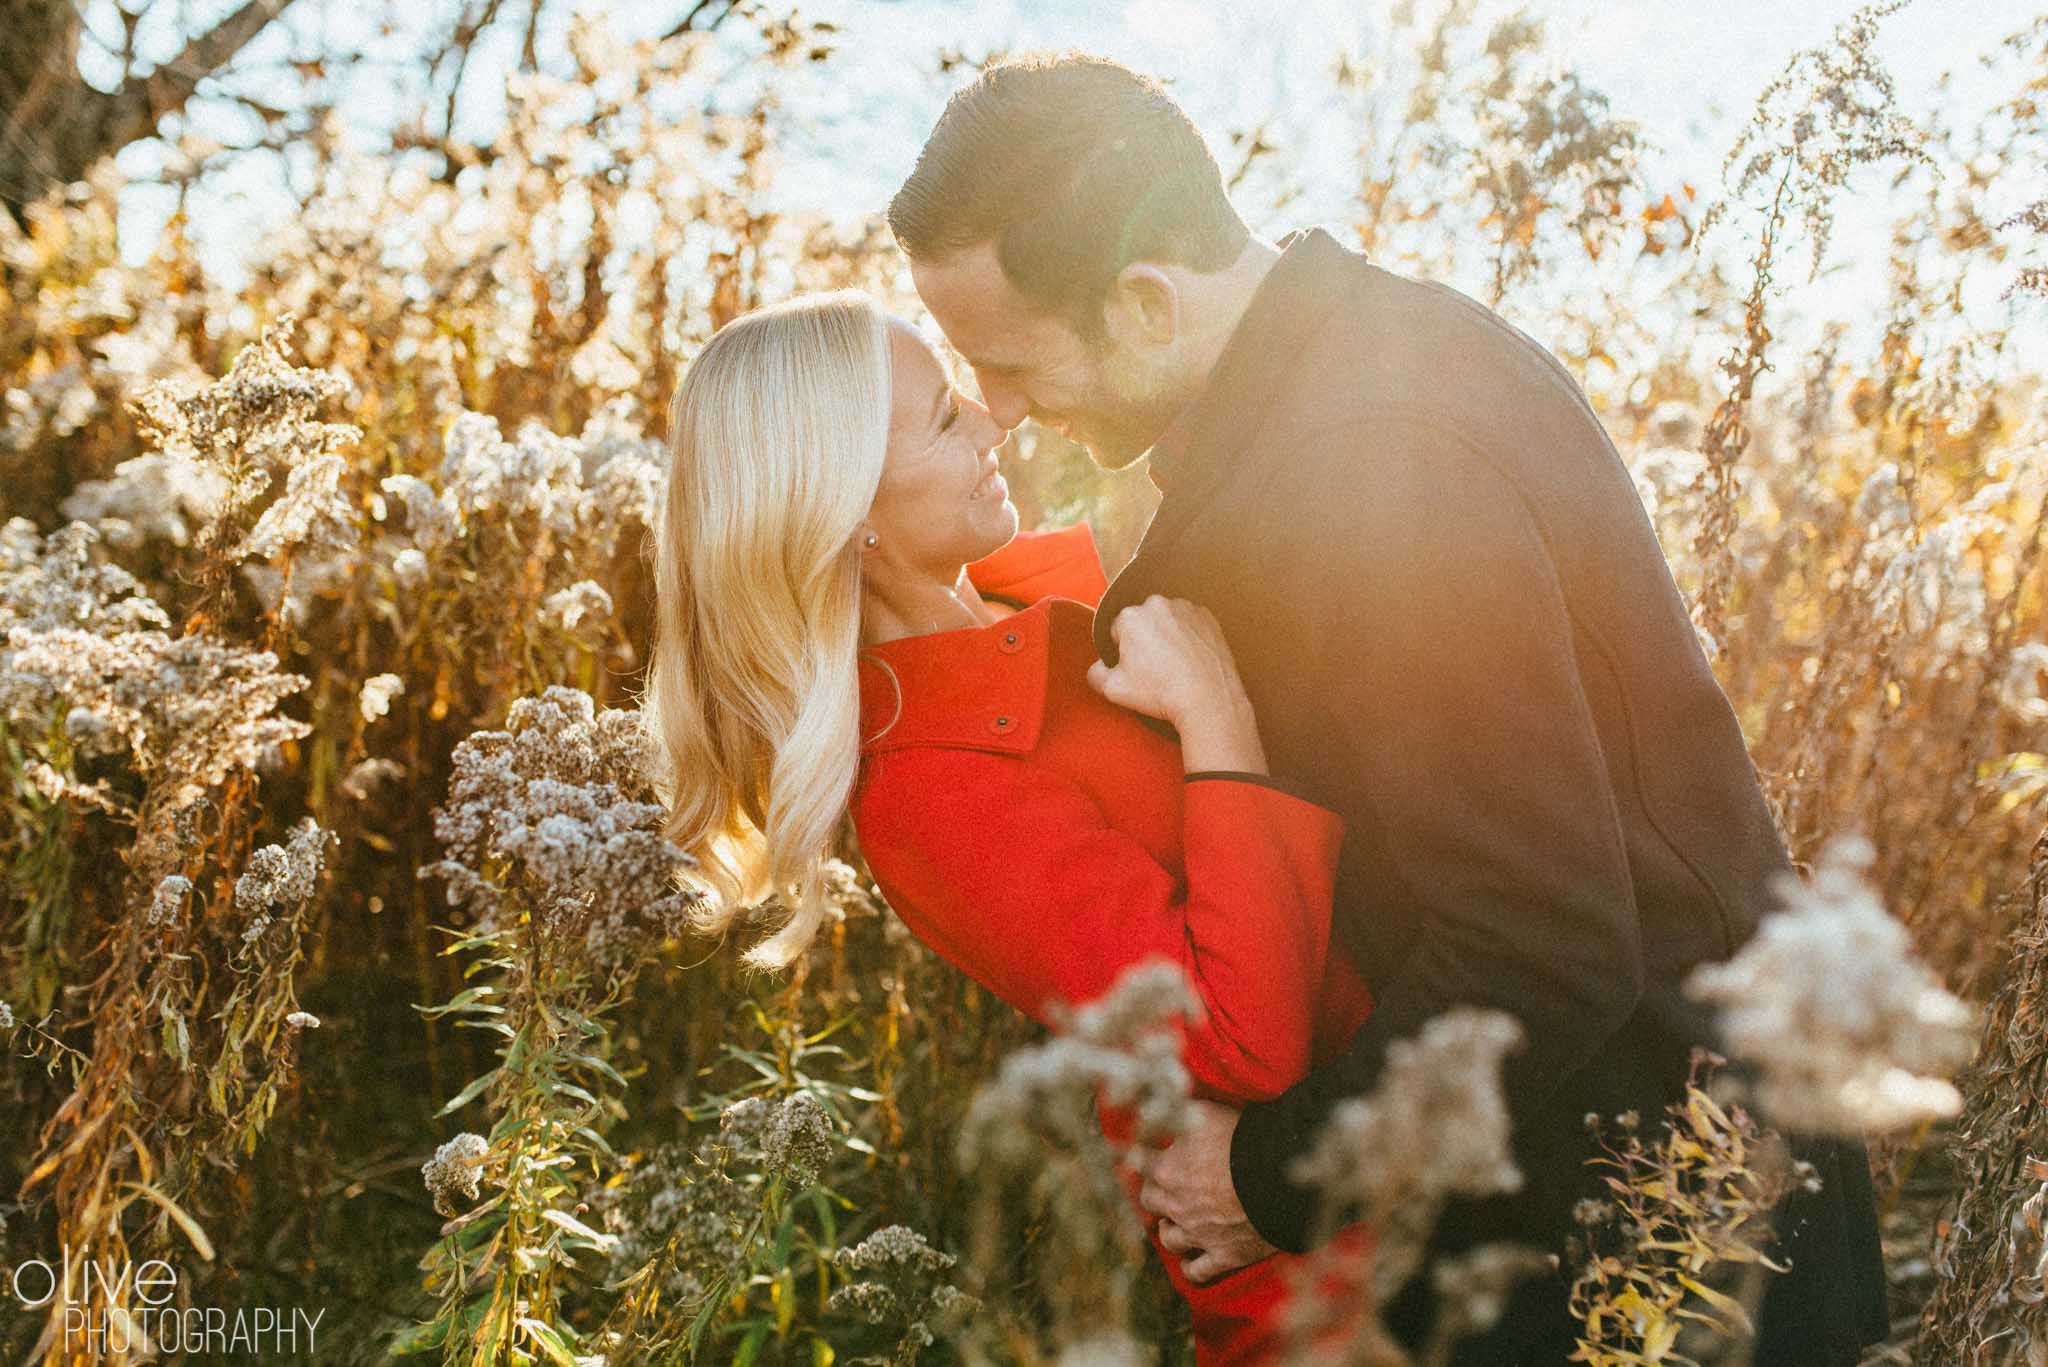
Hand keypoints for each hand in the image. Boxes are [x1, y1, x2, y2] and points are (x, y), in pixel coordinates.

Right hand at [1086, 595, 1245, 728]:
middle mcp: (1158, 604)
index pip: (1118, 630)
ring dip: (1168, 635)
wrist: (1207, 699)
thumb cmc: (1160, 693)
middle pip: (1143, 621)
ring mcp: (1186, 608)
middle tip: (1155, 668)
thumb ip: (1096, 674)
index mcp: (1130, 617)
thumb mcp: (1114, 690)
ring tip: (1175, 665)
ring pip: (1167, 620)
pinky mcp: (1208, 617)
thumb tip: (1098, 668)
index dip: (1124, 651)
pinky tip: (1191, 659)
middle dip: (1146, 639)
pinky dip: (1189, 636)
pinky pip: (1191, 623)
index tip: (1135, 667)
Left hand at [1130, 1101, 1278, 1283]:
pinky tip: (1191, 1261)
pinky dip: (1191, 1267)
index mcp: (1168, 1170)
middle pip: (1149, 1201)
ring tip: (1174, 1222)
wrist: (1278, 1179)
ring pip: (1168, 1238)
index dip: (1140, 1156)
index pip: (1138, 1162)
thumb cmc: (1243, 1141)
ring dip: (1169, 1229)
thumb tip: (1167, 1104)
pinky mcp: (1223, 1255)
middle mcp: (1176, 1205)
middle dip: (1154, 1192)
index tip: (1142, 1153)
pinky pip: (1197, 1271)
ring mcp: (1198, 1234)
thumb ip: (1184, 1112)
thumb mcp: (1208, 1113)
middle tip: (1163, 1186)